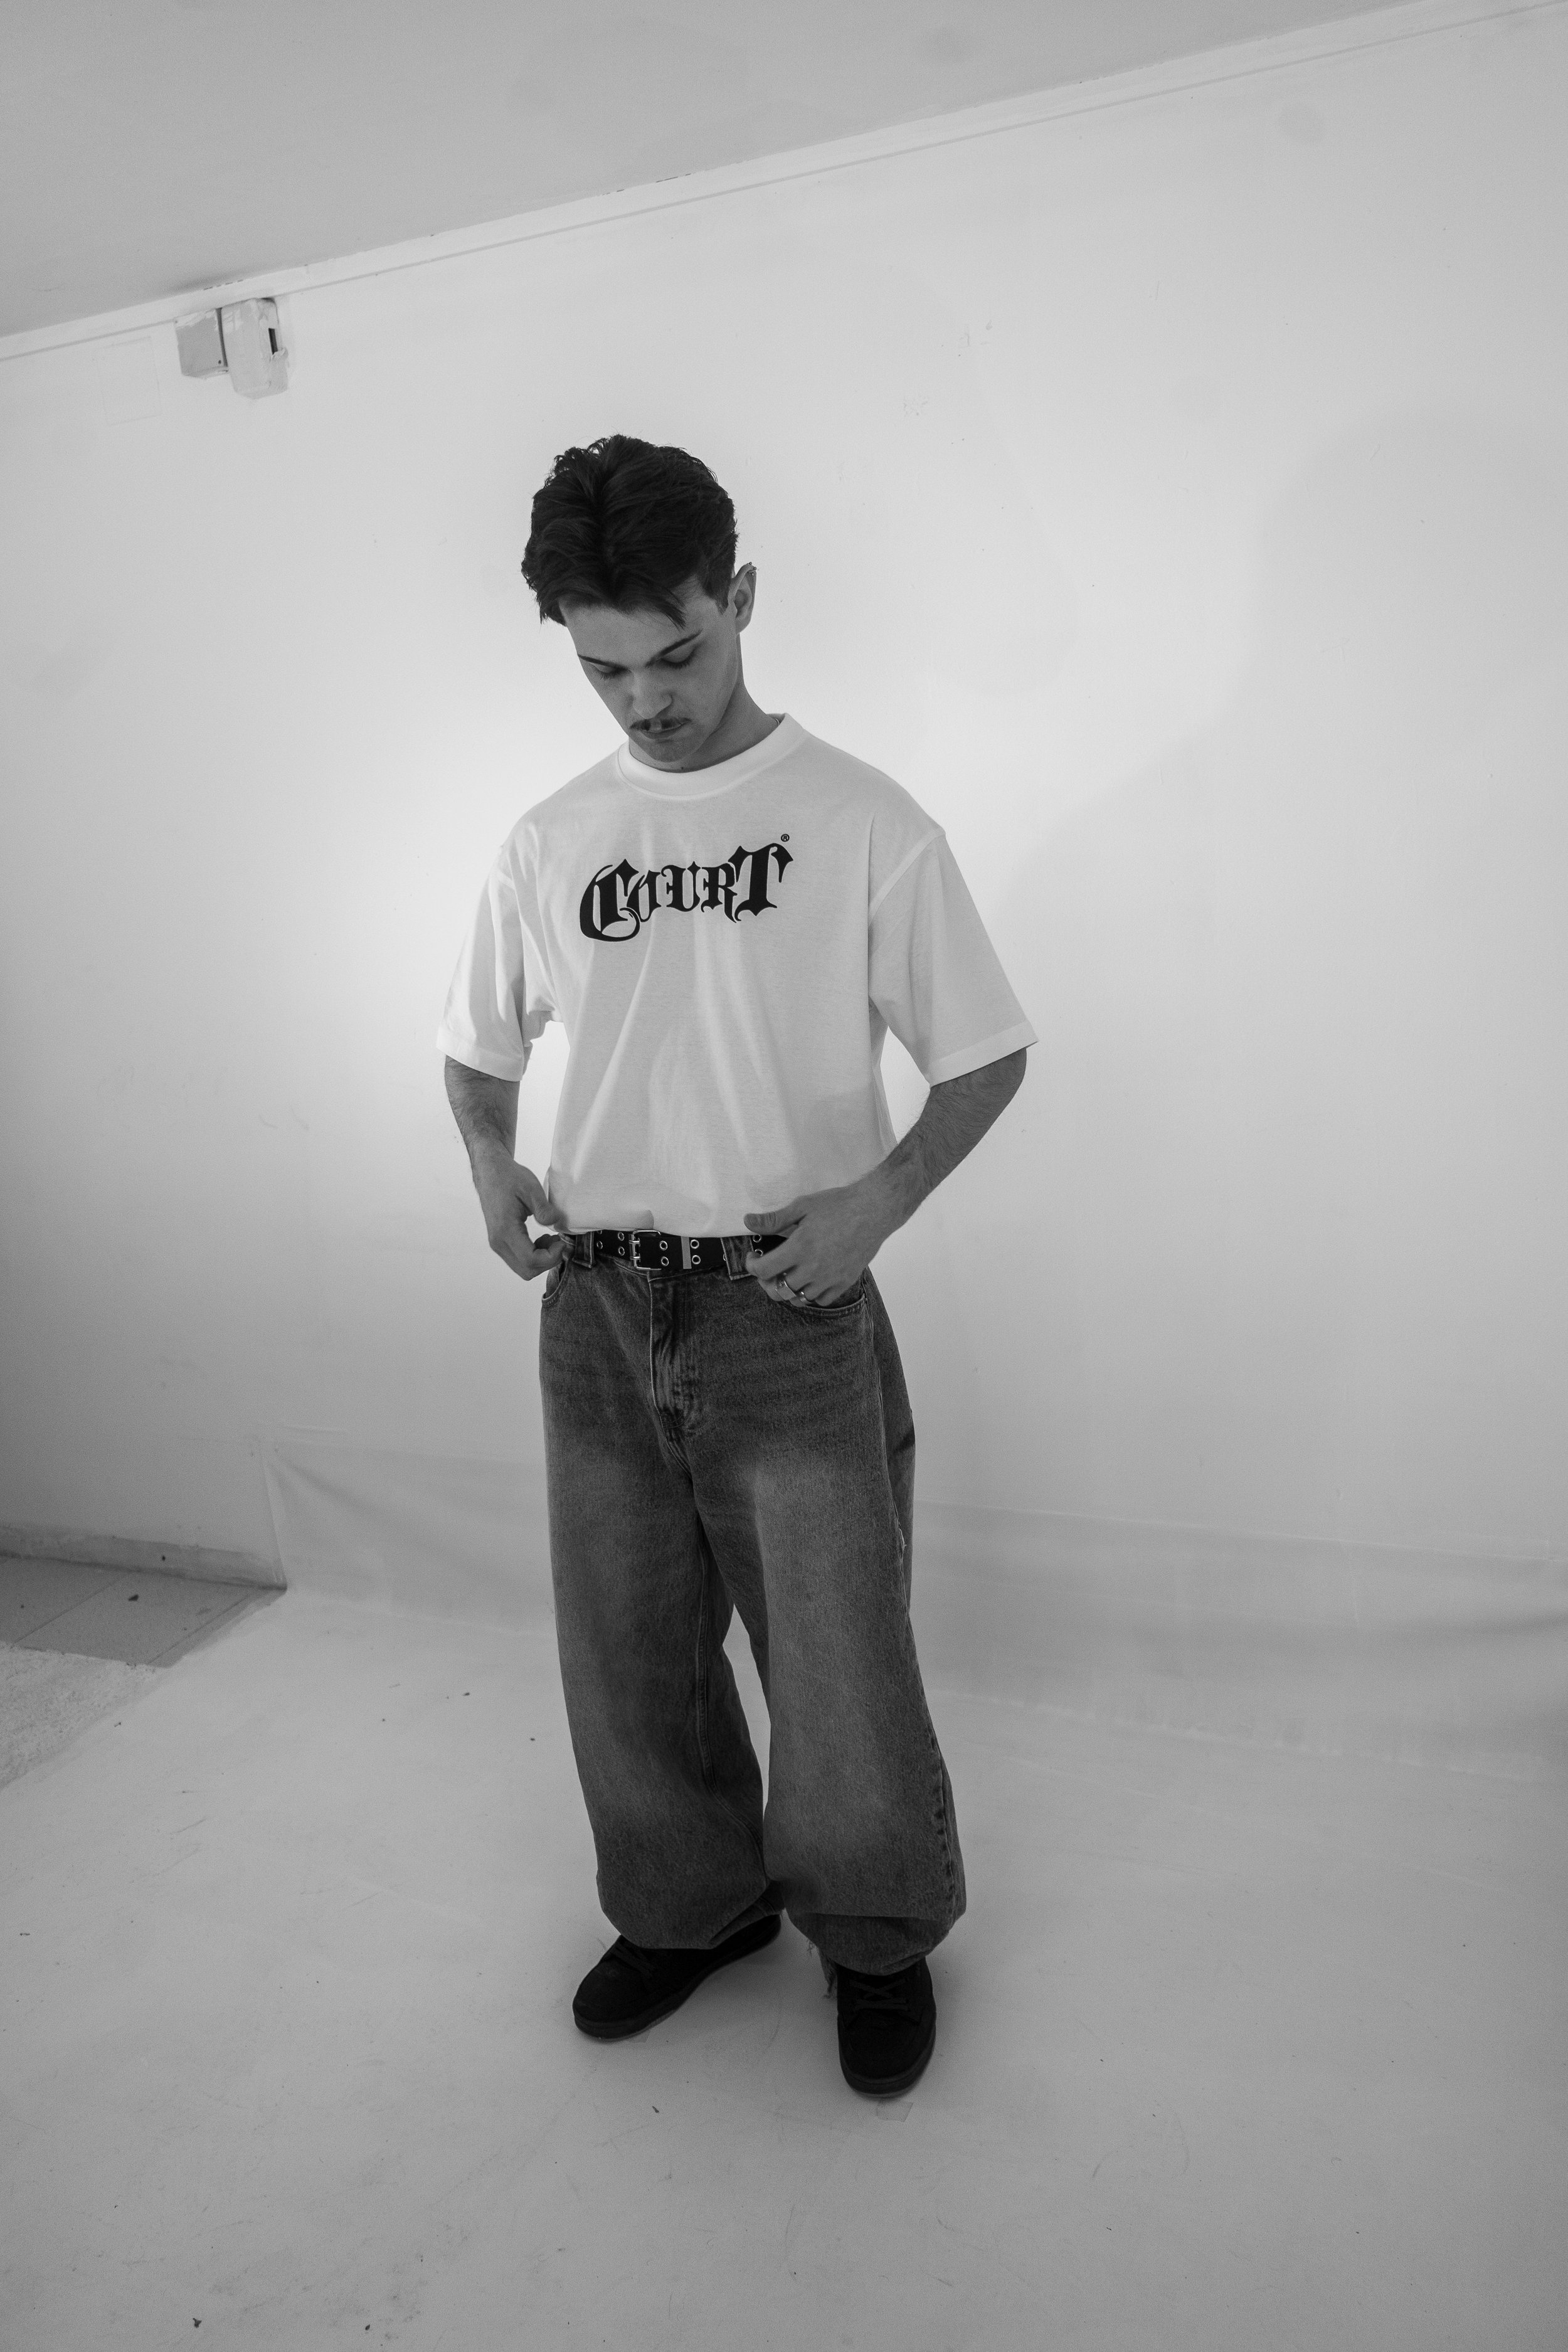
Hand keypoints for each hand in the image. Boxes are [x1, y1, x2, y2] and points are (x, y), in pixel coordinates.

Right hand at [473, 1147, 568, 1282]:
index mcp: (505, 1230)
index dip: (551, 1257)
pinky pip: (519, 1260)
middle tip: (559, 1242)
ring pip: (523, 1268)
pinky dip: (534, 1256)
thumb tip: (555, 1222)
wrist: (491, 1172)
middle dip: (548, 1261)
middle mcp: (498, 1241)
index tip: (562, 1242)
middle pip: (527, 1271)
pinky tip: (542, 1239)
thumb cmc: (509, 1178)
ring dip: (541, 1259)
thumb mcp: (531, 1188)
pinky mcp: (499, 1242)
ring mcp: (497, 1243)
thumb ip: (544, 1208)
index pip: (530, 1260)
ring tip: (551, 1239)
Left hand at [743, 1172, 896, 1304]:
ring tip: (787, 1275)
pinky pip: (821, 1300)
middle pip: (778, 1290)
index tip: (753, 1258)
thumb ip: (774, 1219)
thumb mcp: (803, 1206)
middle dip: (766, 1282)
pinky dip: (810, 1294)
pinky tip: (809, 1280)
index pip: (764, 1270)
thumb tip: (748, 1221)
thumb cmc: (839, 1205)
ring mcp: (830, 1278)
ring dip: (787, 1290)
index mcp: (800, 1248)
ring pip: (798, 1299)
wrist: (874, 1210)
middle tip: (768, 1269)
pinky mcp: (844, 1281)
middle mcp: (813, 1268)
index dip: (752, 1266)